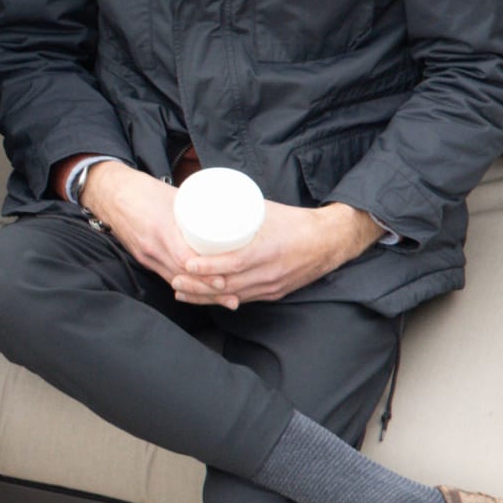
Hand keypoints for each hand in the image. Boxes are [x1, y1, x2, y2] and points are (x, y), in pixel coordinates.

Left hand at [81, 164, 382, 307]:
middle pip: (226, 286)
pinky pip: (243, 299)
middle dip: (197, 287)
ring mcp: (270, 286)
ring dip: (204, 297)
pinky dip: (222, 299)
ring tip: (181, 291)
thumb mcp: (266, 211)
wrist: (328, 242)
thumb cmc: (296, 222)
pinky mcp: (272, 293)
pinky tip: (205, 298)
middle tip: (174, 279)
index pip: (232, 264)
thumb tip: (210, 204)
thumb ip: (239, 211)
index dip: (207, 268)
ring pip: (232, 296)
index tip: (186, 264)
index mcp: (267, 251)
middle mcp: (268, 274)